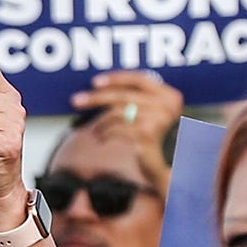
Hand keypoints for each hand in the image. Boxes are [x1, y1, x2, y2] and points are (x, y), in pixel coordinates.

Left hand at [66, 71, 182, 165]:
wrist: (160, 167)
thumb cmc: (150, 138)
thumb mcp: (148, 113)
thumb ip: (133, 98)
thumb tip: (98, 88)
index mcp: (169, 96)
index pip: (139, 79)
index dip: (116, 78)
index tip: (94, 82)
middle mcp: (167, 106)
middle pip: (124, 95)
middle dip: (96, 98)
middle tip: (76, 101)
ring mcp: (158, 120)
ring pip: (117, 113)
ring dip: (100, 122)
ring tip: (94, 131)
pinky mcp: (146, 135)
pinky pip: (116, 129)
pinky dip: (104, 133)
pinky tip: (101, 138)